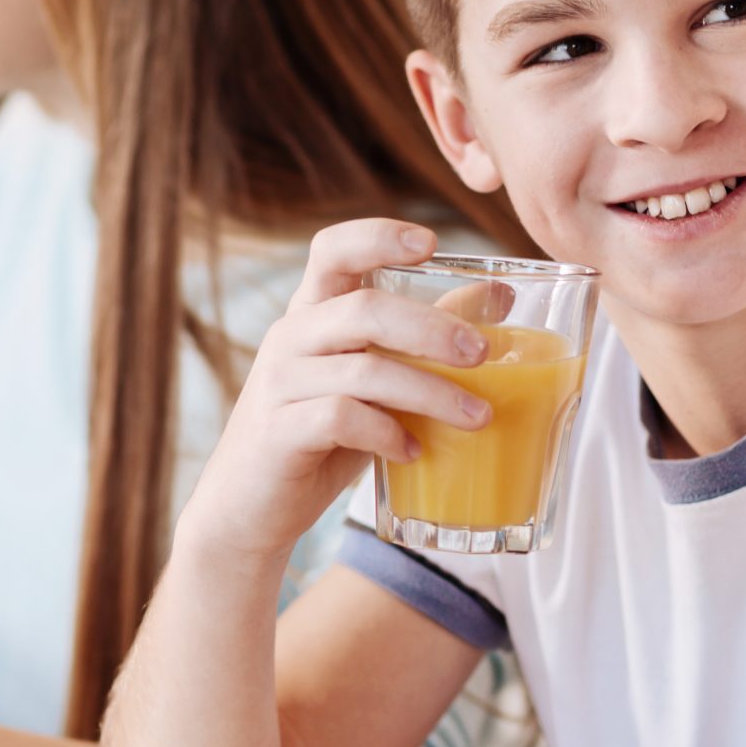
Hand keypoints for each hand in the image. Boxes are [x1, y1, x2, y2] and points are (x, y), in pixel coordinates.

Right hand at [176, 219, 493, 562]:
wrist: (248, 509)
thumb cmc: (322, 435)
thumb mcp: (374, 378)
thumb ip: (421, 336)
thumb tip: (497, 296)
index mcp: (312, 312)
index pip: (333, 250)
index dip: (378, 237)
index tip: (430, 243)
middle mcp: (290, 337)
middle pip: (363, 308)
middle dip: (431, 328)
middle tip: (481, 354)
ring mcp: (279, 383)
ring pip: (363, 369)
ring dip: (430, 392)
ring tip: (476, 417)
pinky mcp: (279, 432)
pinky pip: (341, 418)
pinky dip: (387, 433)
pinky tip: (412, 451)